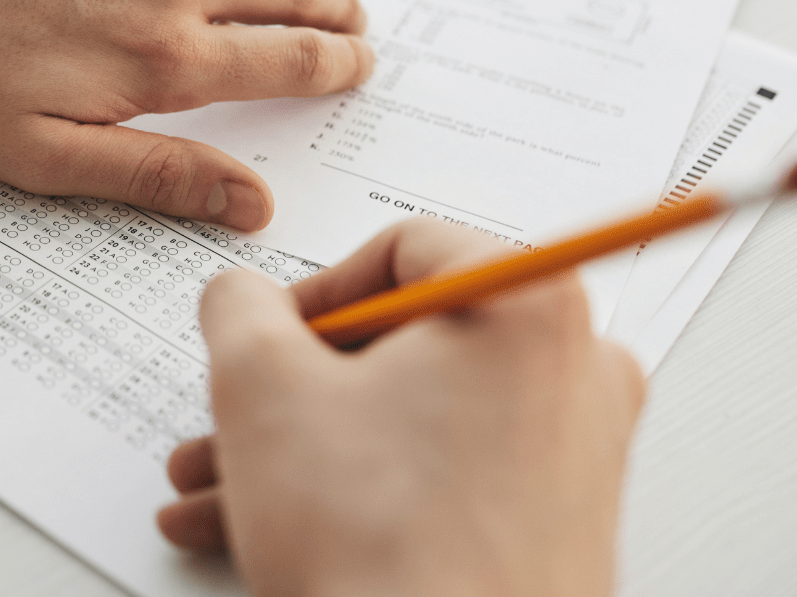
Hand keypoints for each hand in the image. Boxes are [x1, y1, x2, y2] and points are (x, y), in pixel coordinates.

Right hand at [157, 219, 645, 596]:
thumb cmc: (382, 547)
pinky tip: (266, 524)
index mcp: (527, 304)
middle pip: (408, 343)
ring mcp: (575, 457)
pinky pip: (441, 478)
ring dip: (307, 445)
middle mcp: (574, 372)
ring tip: (221, 485)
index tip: (269, 331)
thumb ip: (238, 308)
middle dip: (295, 386)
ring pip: (411, 420)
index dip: (315, 289)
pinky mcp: (556, 529)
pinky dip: (358, 489)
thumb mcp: (262, 387)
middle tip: (237, 414)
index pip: (408, 248)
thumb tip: (242, 297)